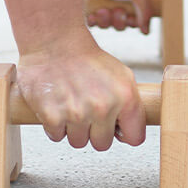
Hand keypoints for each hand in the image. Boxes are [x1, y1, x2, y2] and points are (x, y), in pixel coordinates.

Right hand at [17, 40, 145, 150]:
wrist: (55, 42)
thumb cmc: (86, 59)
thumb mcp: (121, 75)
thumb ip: (130, 105)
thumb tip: (129, 133)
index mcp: (125, 97)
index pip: (135, 138)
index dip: (124, 134)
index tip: (116, 128)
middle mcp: (103, 108)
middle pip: (102, 144)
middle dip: (94, 131)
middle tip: (87, 109)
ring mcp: (77, 114)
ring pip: (78, 142)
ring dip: (73, 128)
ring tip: (71, 104)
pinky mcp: (52, 117)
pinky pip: (56, 136)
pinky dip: (54, 124)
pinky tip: (57, 104)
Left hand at [84, 0, 153, 34]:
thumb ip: (145, 12)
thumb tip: (145, 32)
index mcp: (129, 1)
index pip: (133, 22)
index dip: (131, 23)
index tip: (129, 17)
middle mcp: (116, 5)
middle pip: (119, 26)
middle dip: (118, 21)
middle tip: (116, 10)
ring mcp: (101, 7)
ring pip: (105, 26)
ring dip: (105, 20)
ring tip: (102, 10)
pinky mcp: (88, 8)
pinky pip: (92, 24)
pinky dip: (93, 21)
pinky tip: (94, 13)